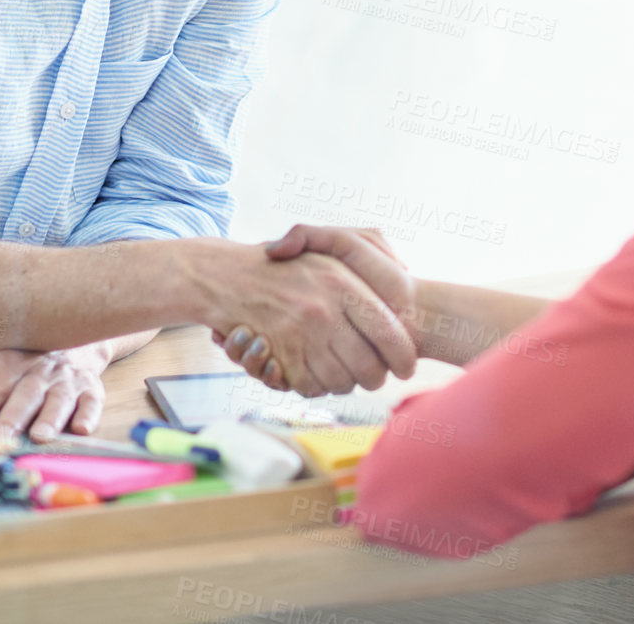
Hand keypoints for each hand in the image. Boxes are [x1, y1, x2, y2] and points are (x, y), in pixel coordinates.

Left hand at [0, 343, 109, 440]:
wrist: (71, 341)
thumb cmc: (20, 365)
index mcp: (8, 363)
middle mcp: (38, 369)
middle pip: (24, 394)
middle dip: (12, 417)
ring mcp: (67, 379)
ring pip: (58, 398)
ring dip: (50, 417)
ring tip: (39, 436)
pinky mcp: (91, 388)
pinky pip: (93, 401)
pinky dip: (89, 415)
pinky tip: (82, 429)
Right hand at [212, 225, 415, 391]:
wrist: (227, 276)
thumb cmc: (286, 262)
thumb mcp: (329, 246)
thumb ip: (371, 249)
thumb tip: (405, 270)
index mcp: (342, 283)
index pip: (389, 332)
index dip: (403, 357)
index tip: (406, 367)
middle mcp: (324, 310)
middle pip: (368, 367)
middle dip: (375, 378)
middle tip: (374, 377)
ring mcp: (299, 334)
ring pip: (340, 382)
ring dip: (346, 384)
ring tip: (345, 374)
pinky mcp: (278, 354)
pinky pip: (310, 387)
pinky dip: (316, 387)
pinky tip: (317, 374)